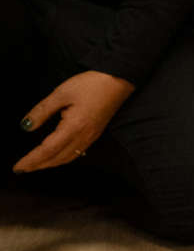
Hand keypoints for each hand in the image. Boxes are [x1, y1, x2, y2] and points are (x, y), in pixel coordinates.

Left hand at [14, 71, 133, 173]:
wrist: (118, 81)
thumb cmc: (91, 84)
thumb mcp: (61, 94)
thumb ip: (42, 111)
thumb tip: (26, 126)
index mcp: (74, 127)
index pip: (48, 150)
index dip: (31, 160)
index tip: (18, 167)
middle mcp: (84, 136)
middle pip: (58, 158)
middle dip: (39, 165)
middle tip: (22, 169)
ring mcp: (91, 136)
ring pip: (68, 158)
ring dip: (51, 164)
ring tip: (36, 165)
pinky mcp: (96, 133)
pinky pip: (77, 153)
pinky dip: (63, 159)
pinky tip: (57, 156)